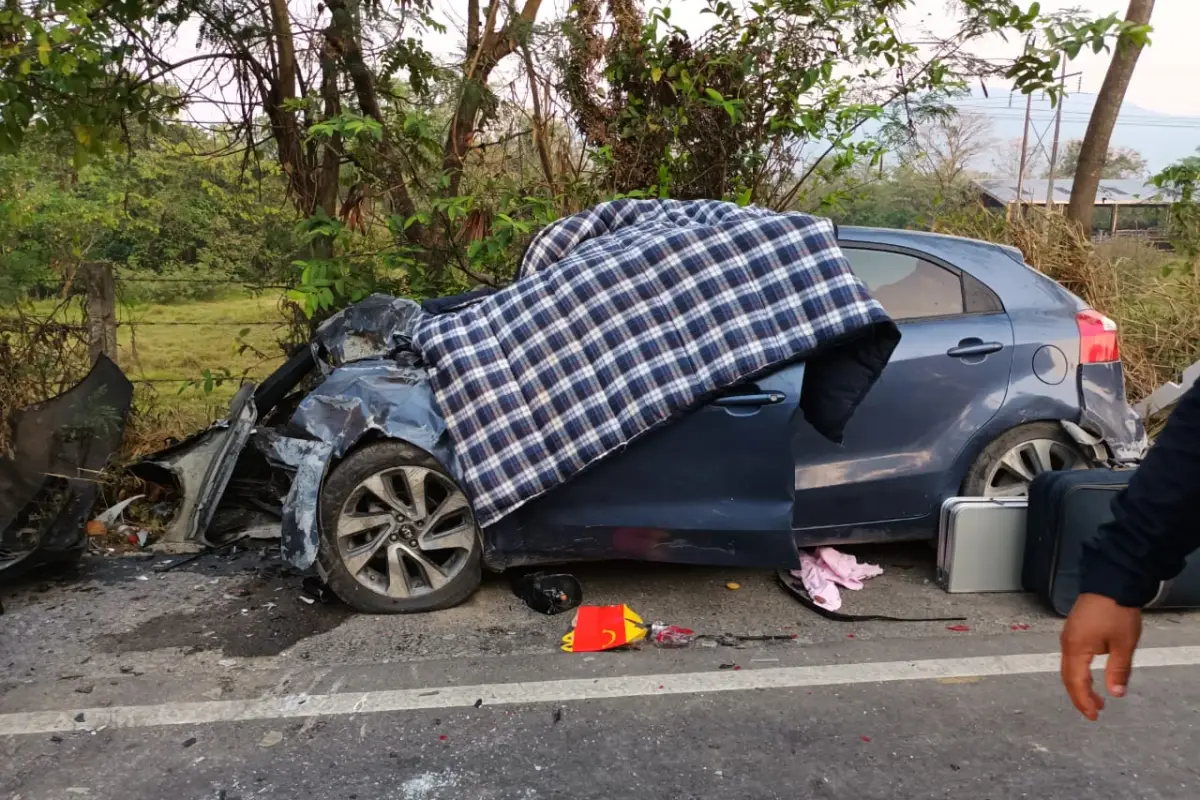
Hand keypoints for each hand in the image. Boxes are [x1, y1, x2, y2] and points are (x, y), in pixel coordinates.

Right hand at [1060, 593, 1142, 720]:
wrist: (1110, 582)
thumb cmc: (1115, 611)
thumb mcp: (1123, 644)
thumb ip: (1118, 670)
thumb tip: (1115, 693)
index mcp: (1076, 648)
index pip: (1076, 682)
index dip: (1084, 701)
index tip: (1093, 715)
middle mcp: (1067, 643)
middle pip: (1068, 677)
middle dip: (1080, 696)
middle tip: (1094, 711)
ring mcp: (1068, 636)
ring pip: (1068, 668)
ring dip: (1080, 685)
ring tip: (1096, 697)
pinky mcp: (1073, 630)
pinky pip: (1070, 657)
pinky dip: (1079, 672)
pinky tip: (1090, 675)